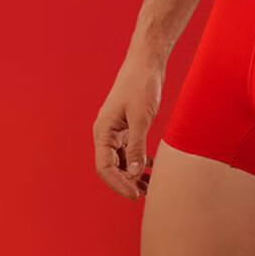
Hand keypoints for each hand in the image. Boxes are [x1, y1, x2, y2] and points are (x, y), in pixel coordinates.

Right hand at [93, 54, 163, 200]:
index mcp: (103, 131)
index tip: (134, 195)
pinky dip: (139, 161)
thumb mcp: (140, 117)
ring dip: (133, 174)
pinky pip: (130, 150)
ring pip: (122, 160)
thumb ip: (137, 146)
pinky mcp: (128, 125)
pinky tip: (151, 168)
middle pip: (112, 166)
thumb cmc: (141, 84)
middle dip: (126, 182)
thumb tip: (134, 173)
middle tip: (144, 195)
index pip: (105, 167)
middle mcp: (106, 132)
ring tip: (149, 187)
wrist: (147, 61)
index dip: (119, 183)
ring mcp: (117, 129)